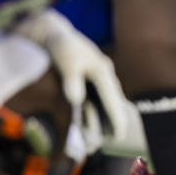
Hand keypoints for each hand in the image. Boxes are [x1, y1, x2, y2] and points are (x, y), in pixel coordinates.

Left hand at [13, 10, 126, 143]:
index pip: (113, 99)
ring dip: (104, 118)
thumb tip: (77, 100)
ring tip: (104, 136)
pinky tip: (93, 122)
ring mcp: (99, 76)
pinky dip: (97, 110)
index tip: (119, 134)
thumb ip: (71, 80)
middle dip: (113, 121)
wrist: (55, 34)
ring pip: (105, 101)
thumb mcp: (66, 61)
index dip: (116, 118)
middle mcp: (105, 74)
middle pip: (113, 102)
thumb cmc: (61, 47)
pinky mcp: (91, 78)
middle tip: (115, 140)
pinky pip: (98, 97)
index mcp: (102, 71)